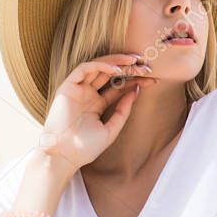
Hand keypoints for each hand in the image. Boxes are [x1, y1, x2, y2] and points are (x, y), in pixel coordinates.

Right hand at [40, 53, 155, 171]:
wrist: (65, 155)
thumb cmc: (85, 148)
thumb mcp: (111, 129)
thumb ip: (123, 111)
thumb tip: (135, 91)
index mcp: (96, 104)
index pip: (118, 87)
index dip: (135, 81)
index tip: (152, 79)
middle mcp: (87, 94)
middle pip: (110, 74)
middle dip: (128, 68)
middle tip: (145, 66)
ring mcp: (77, 89)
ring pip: (97, 66)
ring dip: (115, 61)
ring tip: (133, 61)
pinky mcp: (67, 86)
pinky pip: (84, 69)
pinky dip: (100, 65)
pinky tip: (115, 69)